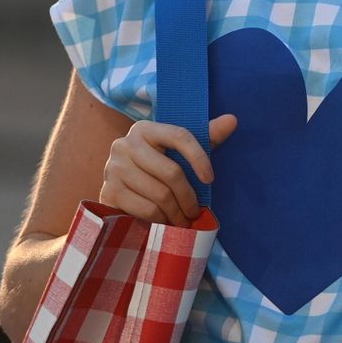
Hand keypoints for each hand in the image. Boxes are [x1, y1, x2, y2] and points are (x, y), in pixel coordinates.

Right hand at [99, 113, 237, 225]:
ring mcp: (114, 168)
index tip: (211, 179)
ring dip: (177, 213)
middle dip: (189, 197)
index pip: (180, 136)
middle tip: (195, 212)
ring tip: (183, 219)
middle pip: (172, 172)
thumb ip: (207, 136)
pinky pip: (146, 209)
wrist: (120, 190)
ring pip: (160, 194)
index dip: (200, 158)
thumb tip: (232, 120)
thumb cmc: (156, 167)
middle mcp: (125, 144)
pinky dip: (161, 220)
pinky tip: (166, 222)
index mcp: (145, 129)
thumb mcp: (180, 151)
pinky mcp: (109, 192)